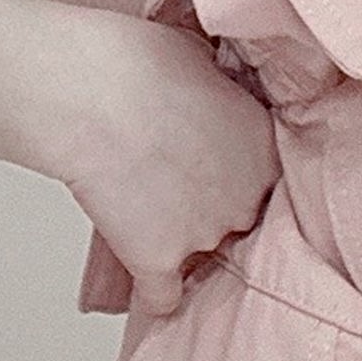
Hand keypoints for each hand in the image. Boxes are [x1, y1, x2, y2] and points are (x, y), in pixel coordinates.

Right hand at [56, 10, 280, 317]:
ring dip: (181, 248)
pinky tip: (144, 286)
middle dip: (214, 211)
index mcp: (266, 146)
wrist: (91, 92)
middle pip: (243, 222)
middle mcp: (246, 197)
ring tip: (145, 218)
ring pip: (204, 259)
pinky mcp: (157, 261)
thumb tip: (211, 96)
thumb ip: (222, 95)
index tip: (214, 172)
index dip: (239, 177)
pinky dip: (153, 296)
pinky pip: (164, 299)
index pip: (270, 181)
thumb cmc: (138, 61)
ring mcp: (204, 234)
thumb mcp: (205, 61)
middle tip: (175, 188)